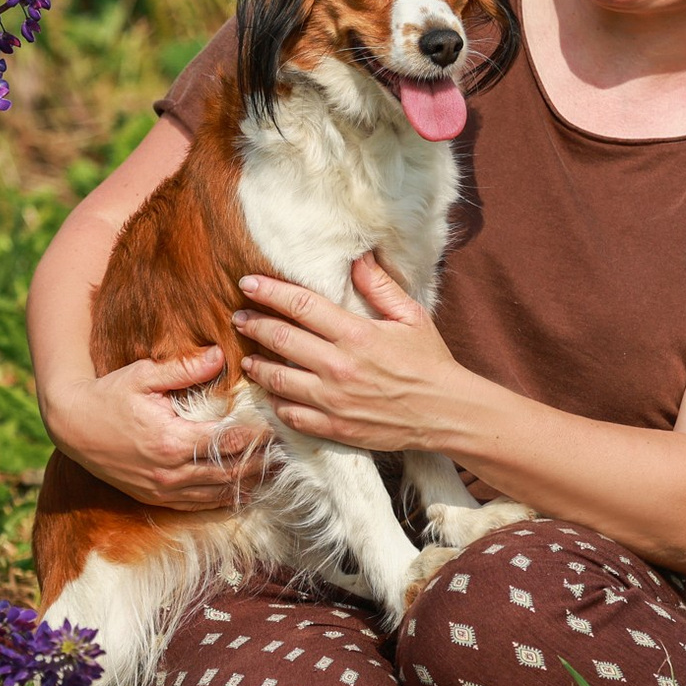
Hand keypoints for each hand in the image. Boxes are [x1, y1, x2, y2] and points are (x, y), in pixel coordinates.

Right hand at [39, 346, 269, 510]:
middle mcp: (170, 472)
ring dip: (251, 483)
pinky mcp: (157, 499)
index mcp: (170, 441)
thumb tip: (220, 356)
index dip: (259, 436)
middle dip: (263, 462)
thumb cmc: (108, 395)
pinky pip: (201, 505)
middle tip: (290, 450)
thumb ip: (183, 368)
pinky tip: (248, 489)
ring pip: (220, 494)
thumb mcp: (142, 375)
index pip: (229, 442)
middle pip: (231, 473)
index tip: (280, 425)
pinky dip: (228, 498)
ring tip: (278, 470)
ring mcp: (163, 490)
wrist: (72, 426)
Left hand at [233, 254, 473, 452]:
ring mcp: (334, 401)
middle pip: (280, 339)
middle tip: (239, 317)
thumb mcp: (411, 316)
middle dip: (252, 324)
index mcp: (357, 334)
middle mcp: (339, 367)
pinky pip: (291, 415)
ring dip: (257, 366)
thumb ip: (379, 286)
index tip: (248, 282)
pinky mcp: (334, 428)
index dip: (270, 291)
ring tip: (247, 358)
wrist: (446, 413)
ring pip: (278, 379)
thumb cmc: (429, 362)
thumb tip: (357, 257)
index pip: (301, 306)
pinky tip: (271, 393)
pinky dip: (276, 403)